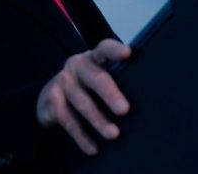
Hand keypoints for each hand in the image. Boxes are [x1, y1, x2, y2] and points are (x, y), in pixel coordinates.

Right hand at [36, 39, 130, 154]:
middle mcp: (77, 66)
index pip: (104, 49)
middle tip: (125, 110)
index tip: (127, 54)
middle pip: (95, 78)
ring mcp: (63, 81)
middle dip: (110, 94)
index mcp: (93, 58)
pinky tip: (93, 148)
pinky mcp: (51, 99)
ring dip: (99, 120)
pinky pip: (68, 120)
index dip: (115, 50)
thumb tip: (147, 101)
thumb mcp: (98, 78)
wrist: (50, 99)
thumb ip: (115, 81)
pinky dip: (81, 136)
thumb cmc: (86, 88)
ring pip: (83, 102)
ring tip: (114, 134)